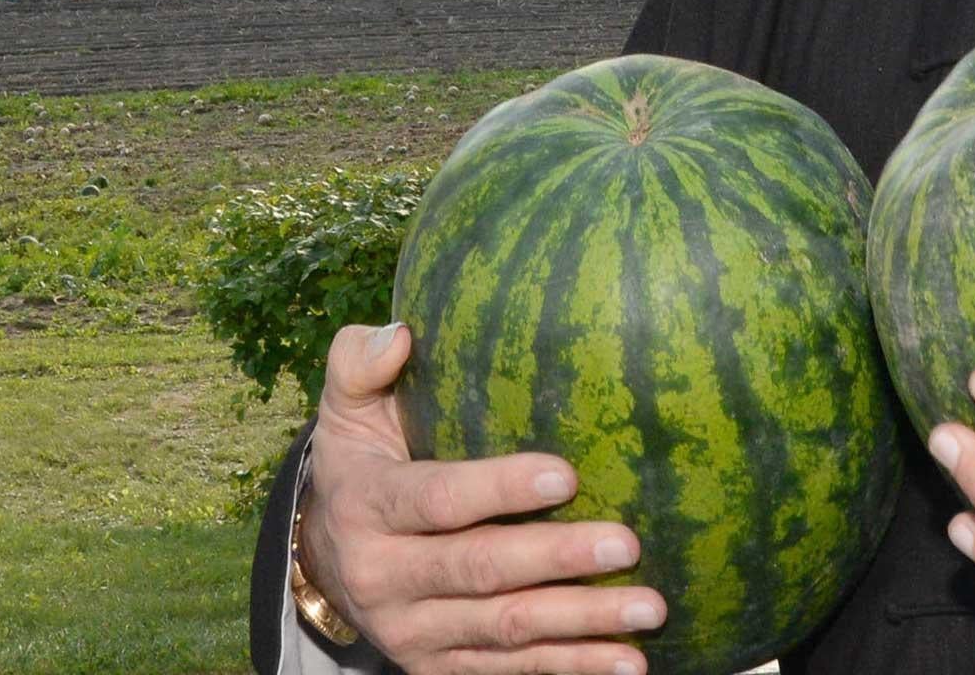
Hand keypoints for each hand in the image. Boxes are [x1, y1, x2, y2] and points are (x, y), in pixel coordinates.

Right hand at [297, 321, 667, 674]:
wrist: (323, 558)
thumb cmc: (364, 460)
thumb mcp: (349, 410)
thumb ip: (360, 365)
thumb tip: (400, 334)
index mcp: (370, 507)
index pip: (440, 500)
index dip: (501, 488)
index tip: (568, 474)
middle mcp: (387, 578)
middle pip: (481, 571)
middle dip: (558, 559)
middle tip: (628, 544)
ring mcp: (414, 632)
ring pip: (506, 630)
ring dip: (582, 623)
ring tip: (650, 607)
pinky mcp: (440, 666)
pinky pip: (510, 669)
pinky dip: (571, 668)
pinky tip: (629, 662)